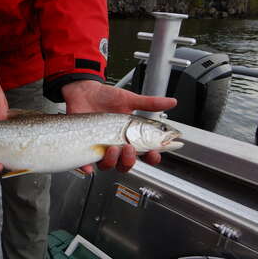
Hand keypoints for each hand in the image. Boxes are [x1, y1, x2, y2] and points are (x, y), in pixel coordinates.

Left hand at [62, 80, 176, 172]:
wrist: (84, 91)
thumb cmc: (106, 97)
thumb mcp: (129, 99)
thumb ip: (150, 103)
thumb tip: (172, 102)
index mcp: (130, 137)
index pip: (145, 154)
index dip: (152, 157)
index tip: (155, 152)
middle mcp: (116, 145)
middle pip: (127, 164)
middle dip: (130, 160)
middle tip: (130, 148)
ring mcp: (100, 147)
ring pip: (108, 166)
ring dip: (113, 161)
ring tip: (113, 147)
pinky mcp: (84, 146)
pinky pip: (84, 163)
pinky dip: (87, 167)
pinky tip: (89, 166)